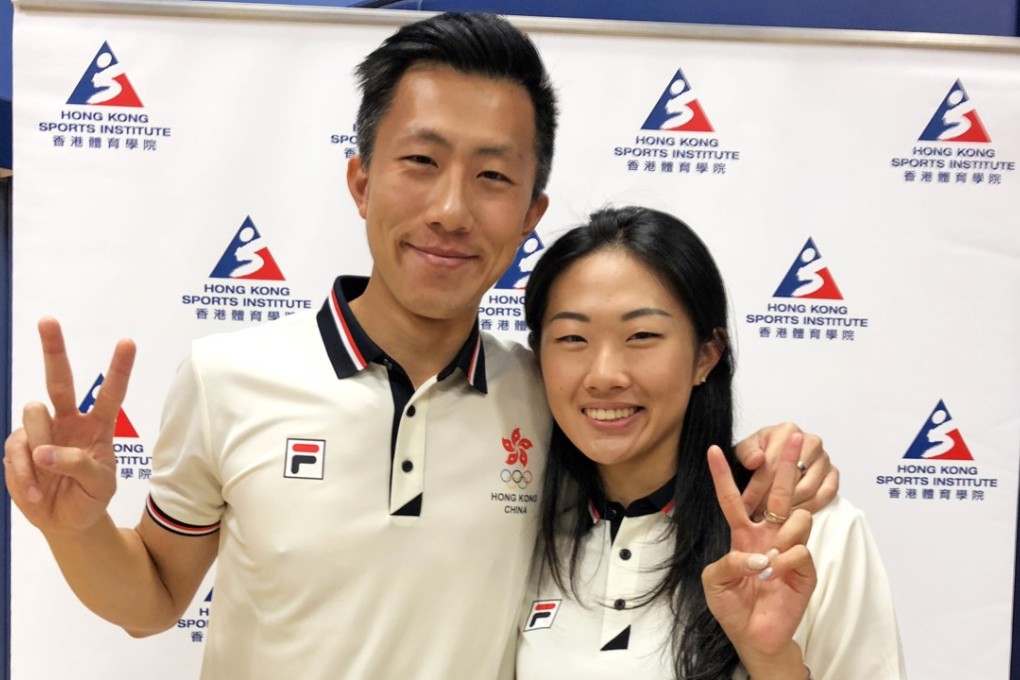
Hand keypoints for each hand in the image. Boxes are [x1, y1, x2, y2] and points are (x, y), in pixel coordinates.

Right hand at [3, 317, 135, 535]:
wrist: (66, 522)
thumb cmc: (90, 497)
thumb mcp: (99, 485)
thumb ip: (78, 465)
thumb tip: (43, 452)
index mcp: (98, 426)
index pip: (111, 393)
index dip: (119, 369)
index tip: (128, 343)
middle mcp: (69, 421)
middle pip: (60, 380)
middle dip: (53, 349)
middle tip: (48, 321)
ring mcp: (42, 432)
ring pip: (34, 413)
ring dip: (40, 447)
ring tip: (47, 480)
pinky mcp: (20, 447)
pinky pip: (16, 448)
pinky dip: (24, 473)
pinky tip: (35, 491)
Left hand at [702, 434, 815, 670]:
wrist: (755, 636)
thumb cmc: (732, 607)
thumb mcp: (714, 583)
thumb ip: (727, 563)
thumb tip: (757, 555)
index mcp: (743, 534)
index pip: (733, 498)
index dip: (723, 475)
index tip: (711, 449)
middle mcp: (768, 535)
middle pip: (778, 492)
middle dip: (785, 463)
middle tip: (793, 433)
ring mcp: (789, 549)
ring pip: (796, 518)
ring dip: (781, 536)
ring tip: (769, 563)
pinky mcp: (806, 569)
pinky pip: (799, 551)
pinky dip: (786, 562)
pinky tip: (778, 577)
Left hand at [735, 422, 838, 516]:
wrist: (773, 455)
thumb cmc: (758, 453)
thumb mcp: (744, 450)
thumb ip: (746, 453)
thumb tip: (756, 460)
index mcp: (787, 431)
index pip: (773, 464)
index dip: (758, 488)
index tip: (746, 506)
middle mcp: (811, 441)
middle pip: (792, 477)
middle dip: (772, 500)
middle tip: (758, 515)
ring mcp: (825, 458)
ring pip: (808, 489)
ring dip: (789, 507)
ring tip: (772, 519)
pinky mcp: (833, 474)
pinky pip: (826, 495)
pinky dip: (809, 508)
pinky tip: (792, 516)